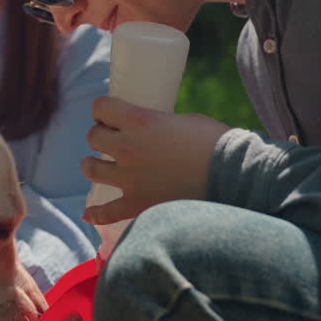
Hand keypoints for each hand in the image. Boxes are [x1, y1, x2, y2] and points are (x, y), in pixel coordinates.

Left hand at [81, 96, 229, 225]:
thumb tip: (149, 130)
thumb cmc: (215, 142)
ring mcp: (130, 178)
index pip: (100, 107)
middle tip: (110, 138)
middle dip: (100, 134)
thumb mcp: (183, 120)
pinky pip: (106, 212)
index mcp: (139, 120)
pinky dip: (96, 214)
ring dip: (92, 165)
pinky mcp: (138, 204)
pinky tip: (88, 214)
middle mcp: (128, 147)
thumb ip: (157, 124)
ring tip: (96, 165)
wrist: (232, 175)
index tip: (108, 114)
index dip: (103, 109)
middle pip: (93, 137)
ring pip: (91, 169)